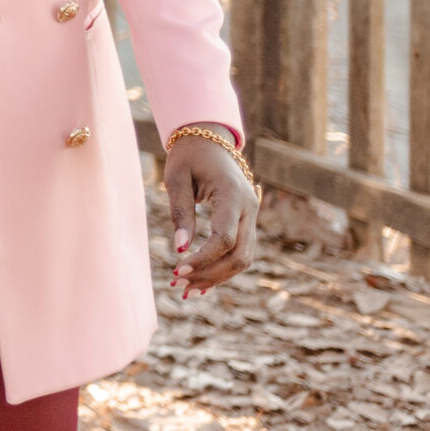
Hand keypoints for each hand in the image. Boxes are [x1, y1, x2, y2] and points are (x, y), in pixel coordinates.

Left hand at [164, 129, 258, 296]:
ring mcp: (252, 217)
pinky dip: (222, 270)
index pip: (225, 238)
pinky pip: (240, 253)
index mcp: (233, 195)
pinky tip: (201, 284)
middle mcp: (249, 209)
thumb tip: (179, 248)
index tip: (177, 270)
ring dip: (215, 276)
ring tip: (184, 289)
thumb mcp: (177, 178)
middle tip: (177, 285)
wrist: (210, 141)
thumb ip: (180, 212)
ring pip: (243, 258)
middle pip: (239, 255)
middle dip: (209, 274)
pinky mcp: (247, 224)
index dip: (203, 258)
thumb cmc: (189, 157)